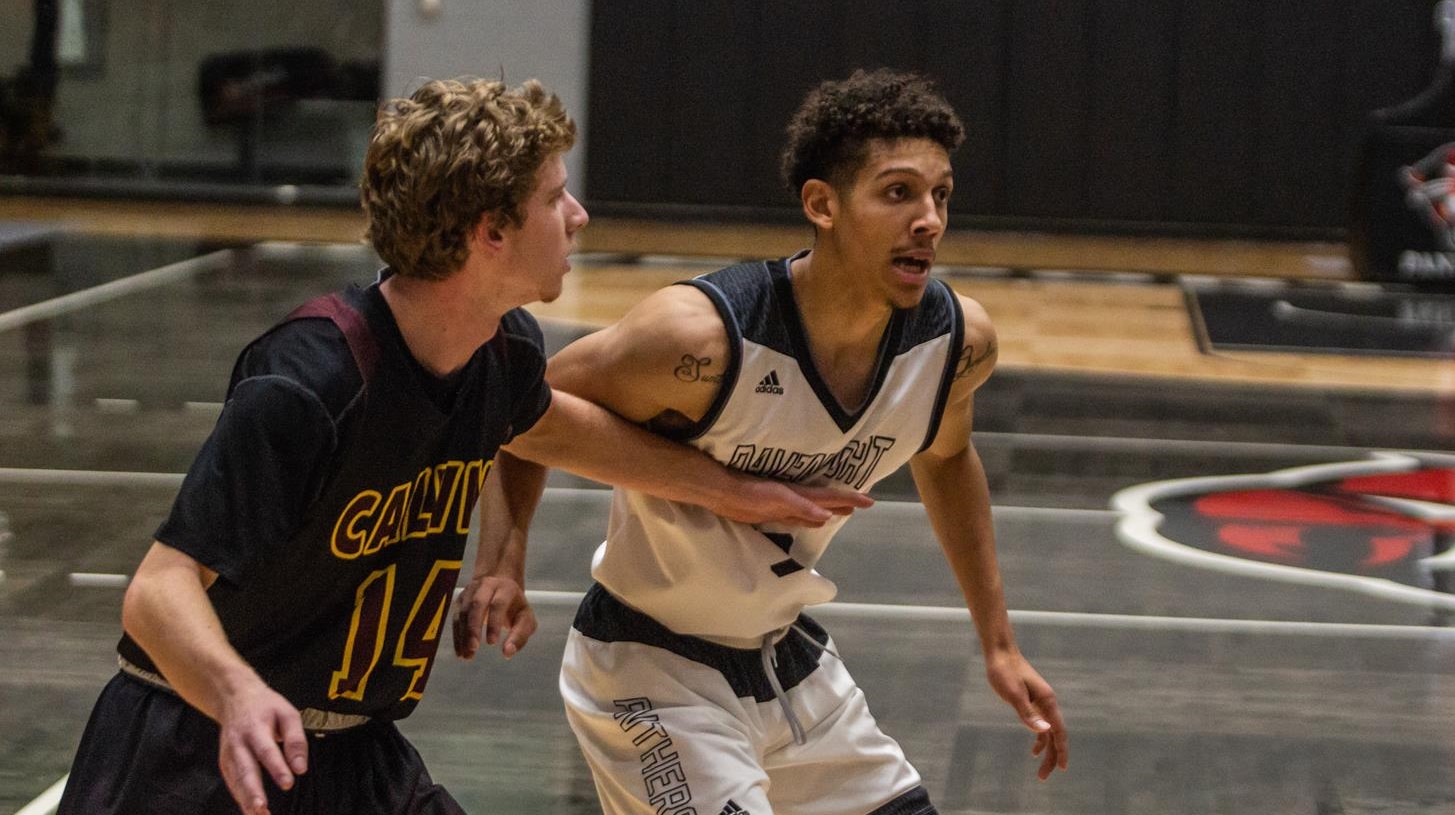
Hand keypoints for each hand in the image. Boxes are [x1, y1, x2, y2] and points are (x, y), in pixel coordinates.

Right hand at [215, 680, 307, 814]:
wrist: (235, 698)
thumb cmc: (265, 707)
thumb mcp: (287, 713)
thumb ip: (296, 740)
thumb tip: (301, 767)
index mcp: (255, 728)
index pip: (266, 750)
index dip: (277, 767)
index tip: (287, 782)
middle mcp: (238, 743)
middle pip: (245, 770)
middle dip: (252, 791)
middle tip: (261, 808)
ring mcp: (228, 754)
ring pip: (236, 780)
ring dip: (245, 800)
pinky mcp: (225, 762)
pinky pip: (231, 782)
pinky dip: (239, 798)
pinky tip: (250, 810)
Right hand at [452, 575, 537, 659]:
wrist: (501, 590)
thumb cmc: (515, 609)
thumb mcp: (525, 620)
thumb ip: (519, 636)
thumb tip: (508, 652)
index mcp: (506, 588)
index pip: (498, 604)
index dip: (494, 623)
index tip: (492, 643)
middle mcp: (486, 586)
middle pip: (477, 604)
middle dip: (474, 627)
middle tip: (474, 648)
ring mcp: (471, 592)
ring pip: (463, 612)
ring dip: (464, 635)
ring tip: (467, 655)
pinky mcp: (460, 600)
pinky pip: (456, 618)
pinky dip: (457, 636)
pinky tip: (460, 651)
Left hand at [715, 479, 873, 526]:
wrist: (725, 493)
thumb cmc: (751, 493)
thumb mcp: (779, 499)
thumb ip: (802, 508)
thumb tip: (827, 516)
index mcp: (801, 494)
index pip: (831, 497)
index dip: (850, 499)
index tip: (870, 500)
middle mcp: (797, 499)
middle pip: (827, 501)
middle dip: (845, 502)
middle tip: (864, 504)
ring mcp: (786, 506)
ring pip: (815, 509)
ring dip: (831, 510)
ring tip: (845, 512)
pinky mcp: (774, 513)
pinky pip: (801, 517)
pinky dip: (812, 519)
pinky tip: (815, 522)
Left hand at [985, 651, 1067, 780]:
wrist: (1000, 652)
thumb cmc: (1004, 672)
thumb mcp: (1013, 694)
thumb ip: (1028, 713)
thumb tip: (1045, 730)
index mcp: (1047, 701)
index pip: (1058, 732)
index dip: (1061, 751)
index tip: (1062, 769)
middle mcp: (1048, 703)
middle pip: (1055, 735)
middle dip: (1052, 757)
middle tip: (1043, 777)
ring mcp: (1041, 702)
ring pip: (1049, 732)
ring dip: (1047, 751)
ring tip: (1041, 770)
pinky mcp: (1032, 701)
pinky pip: (1041, 724)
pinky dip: (1040, 738)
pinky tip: (1034, 750)